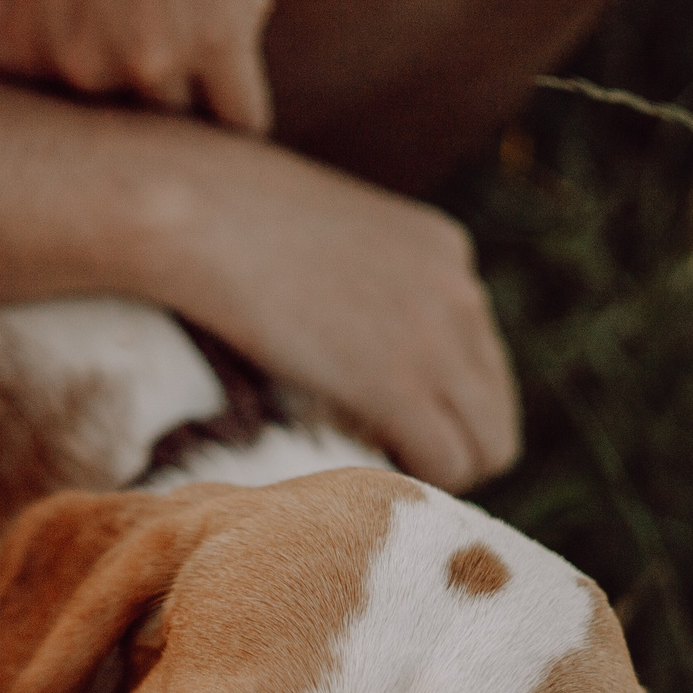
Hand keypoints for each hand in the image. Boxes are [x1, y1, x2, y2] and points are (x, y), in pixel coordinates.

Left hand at [0, 0, 284, 132]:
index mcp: (11, 47)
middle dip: (130, 95)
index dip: (75, 102)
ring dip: (189, 102)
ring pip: (176, 121)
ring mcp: (146, 62)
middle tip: (150, 53)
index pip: (43, 121)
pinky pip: (239, 119)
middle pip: (111, 123)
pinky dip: (242, 121)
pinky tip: (239, 108)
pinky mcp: (220, 44)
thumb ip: (7, 16)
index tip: (93, 85)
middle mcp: (71, 67)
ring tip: (197, 63)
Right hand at [158, 139, 522, 488]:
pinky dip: (414, 480)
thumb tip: (341, 331)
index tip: (389, 419)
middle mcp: (461, 290)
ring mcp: (440, 339)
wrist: (197, 212)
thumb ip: (356, 279)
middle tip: (387, 460)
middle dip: (451, 442)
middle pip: (495, 406)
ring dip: (438, 469)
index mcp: (444, 250)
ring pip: (488, 445)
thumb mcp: (322, 236)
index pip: (480, 352)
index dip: (439, 398)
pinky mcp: (401, 385)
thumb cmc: (224, 213)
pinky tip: (366, 472)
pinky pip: (447, 464)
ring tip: (374, 469)